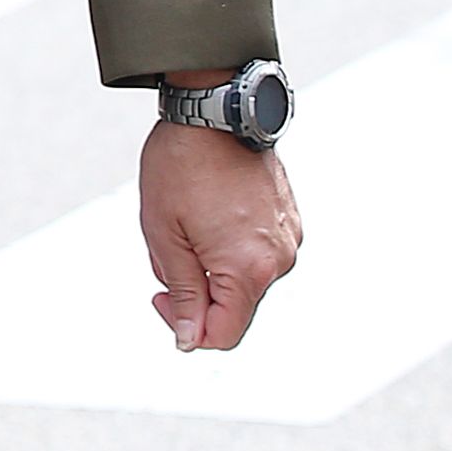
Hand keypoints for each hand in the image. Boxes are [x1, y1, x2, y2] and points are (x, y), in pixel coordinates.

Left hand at [141, 121, 300, 349]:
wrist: (215, 110)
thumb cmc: (180, 167)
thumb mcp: (163, 233)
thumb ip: (182, 291)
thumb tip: (189, 340)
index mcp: (248, 268)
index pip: (224, 333)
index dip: (187, 328)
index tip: (160, 297)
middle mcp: (280, 260)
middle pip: (235, 307)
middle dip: (195, 289)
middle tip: (169, 244)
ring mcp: (290, 240)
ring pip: (244, 280)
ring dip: (212, 265)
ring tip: (189, 219)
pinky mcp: (291, 223)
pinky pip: (257, 254)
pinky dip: (230, 246)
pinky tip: (209, 210)